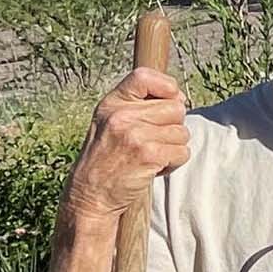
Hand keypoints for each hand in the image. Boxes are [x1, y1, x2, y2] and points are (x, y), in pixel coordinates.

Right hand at [63, 68, 189, 219]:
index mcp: (112, 103)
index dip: (166, 86)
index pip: (145, 76)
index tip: (168, 101)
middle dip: (172, 126)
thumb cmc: (106, 158)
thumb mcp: (110, 122)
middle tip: (152, 142)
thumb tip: (180, 97)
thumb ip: (138, 105)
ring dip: (173, 148)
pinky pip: (182, 152)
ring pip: (182, 132)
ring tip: (149, 156)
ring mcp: (135, 134)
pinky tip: (153, 168)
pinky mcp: (148, 154)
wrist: (90, 194)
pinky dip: (173, 163)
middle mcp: (122, 115)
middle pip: (176, 107)